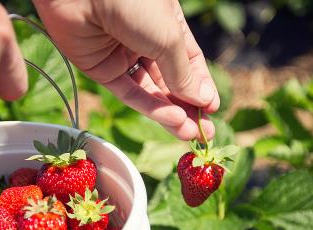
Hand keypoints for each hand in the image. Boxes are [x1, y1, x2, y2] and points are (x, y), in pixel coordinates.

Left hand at [32, 0, 218, 140]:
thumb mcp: (168, 38)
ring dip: (170, 112)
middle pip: (169, 80)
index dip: (200, 86)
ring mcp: (122, 55)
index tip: (212, 109)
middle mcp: (145, 40)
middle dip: (187, 106)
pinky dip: (148, 107)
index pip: (188, 61)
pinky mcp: (100, 69)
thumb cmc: (133, 2)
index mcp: (166, 24)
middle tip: (203, 132)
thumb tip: (203, 100)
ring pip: (149, 91)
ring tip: (189, 133)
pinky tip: (170, 119)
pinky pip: (127, 92)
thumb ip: (183, 72)